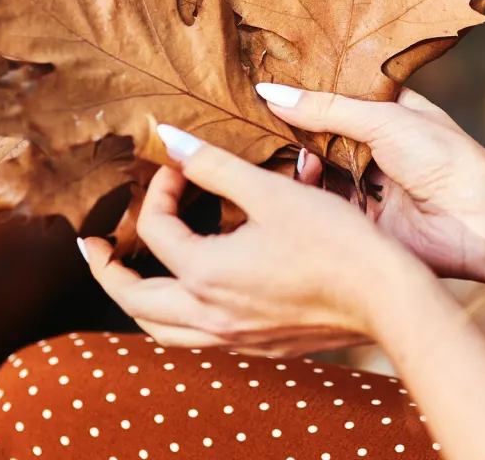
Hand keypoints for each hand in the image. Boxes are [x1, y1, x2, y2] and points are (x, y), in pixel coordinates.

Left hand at [80, 125, 418, 356]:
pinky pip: (197, 340)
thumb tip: (168, 139)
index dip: (160, 188)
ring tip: (132, 277)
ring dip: (138, 302)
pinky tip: (192, 296)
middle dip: (108, 270)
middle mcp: (210, 315)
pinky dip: (177, 318)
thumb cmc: (335, 242)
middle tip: (96, 246)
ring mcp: (233, 337)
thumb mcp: (272, 193)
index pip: (155, 229)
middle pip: (134, 299)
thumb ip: (214, 165)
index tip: (179, 164)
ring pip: (162, 330)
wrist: (387, 298)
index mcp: (205, 274)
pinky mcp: (259, 346)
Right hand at [255, 83, 484, 284]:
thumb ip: (326, 108)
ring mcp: (368, 186)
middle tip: (255, 122)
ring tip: (282, 153)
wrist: (479, 221)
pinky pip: (323, 205)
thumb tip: (270, 93)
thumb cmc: (444, 158)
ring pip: (318, 172)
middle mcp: (376, 149)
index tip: (264, 85)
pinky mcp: (361, 222)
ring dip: (298, 162)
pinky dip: (306, 194)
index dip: (305, 94)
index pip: (337, 98)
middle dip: (293, 131)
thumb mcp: (384, 118)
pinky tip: (294, 179)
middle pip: (322, 137)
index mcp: (390, 113)